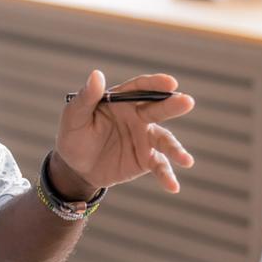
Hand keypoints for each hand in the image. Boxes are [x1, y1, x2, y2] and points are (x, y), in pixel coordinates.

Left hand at [53, 71, 195, 194]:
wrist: (75, 169)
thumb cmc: (74, 136)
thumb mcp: (74, 117)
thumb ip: (86, 97)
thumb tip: (97, 74)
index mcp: (121, 101)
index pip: (140, 88)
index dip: (155, 84)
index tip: (171, 82)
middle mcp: (138, 116)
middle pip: (158, 109)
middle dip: (173, 105)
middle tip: (187, 102)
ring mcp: (144, 138)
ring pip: (164, 140)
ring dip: (176, 149)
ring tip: (186, 160)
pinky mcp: (146, 160)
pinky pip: (160, 166)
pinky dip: (167, 176)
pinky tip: (173, 187)